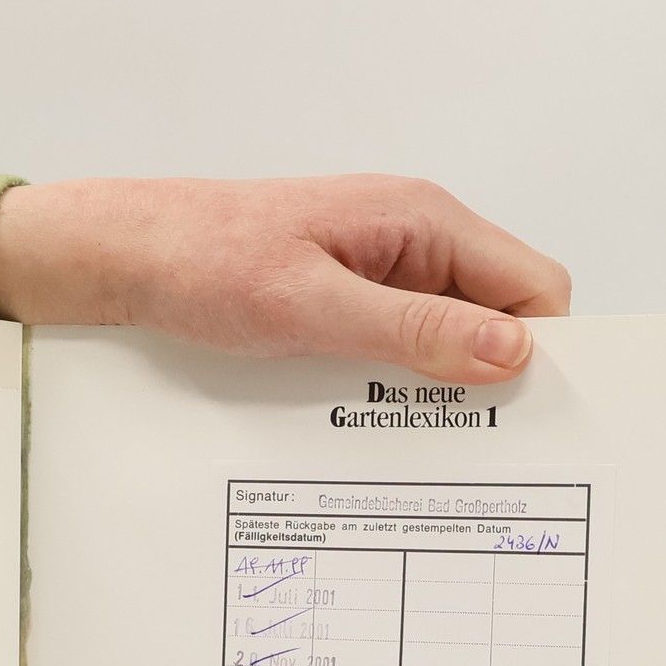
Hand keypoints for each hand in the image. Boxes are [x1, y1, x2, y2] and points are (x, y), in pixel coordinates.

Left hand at [0, 175, 570, 381]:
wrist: (127, 255)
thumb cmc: (205, 262)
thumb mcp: (309, 305)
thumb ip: (411, 329)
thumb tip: (510, 352)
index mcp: (424, 220)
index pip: (534, 288)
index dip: (538, 354)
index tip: (517, 421)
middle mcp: (416, 238)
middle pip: (500, 316)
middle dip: (489, 379)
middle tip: (460, 445)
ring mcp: (383, 268)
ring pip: (450, 337)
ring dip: (436, 386)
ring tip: (405, 438)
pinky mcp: (349, 297)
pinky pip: (400, 344)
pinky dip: (393, 383)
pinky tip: (365, 418)